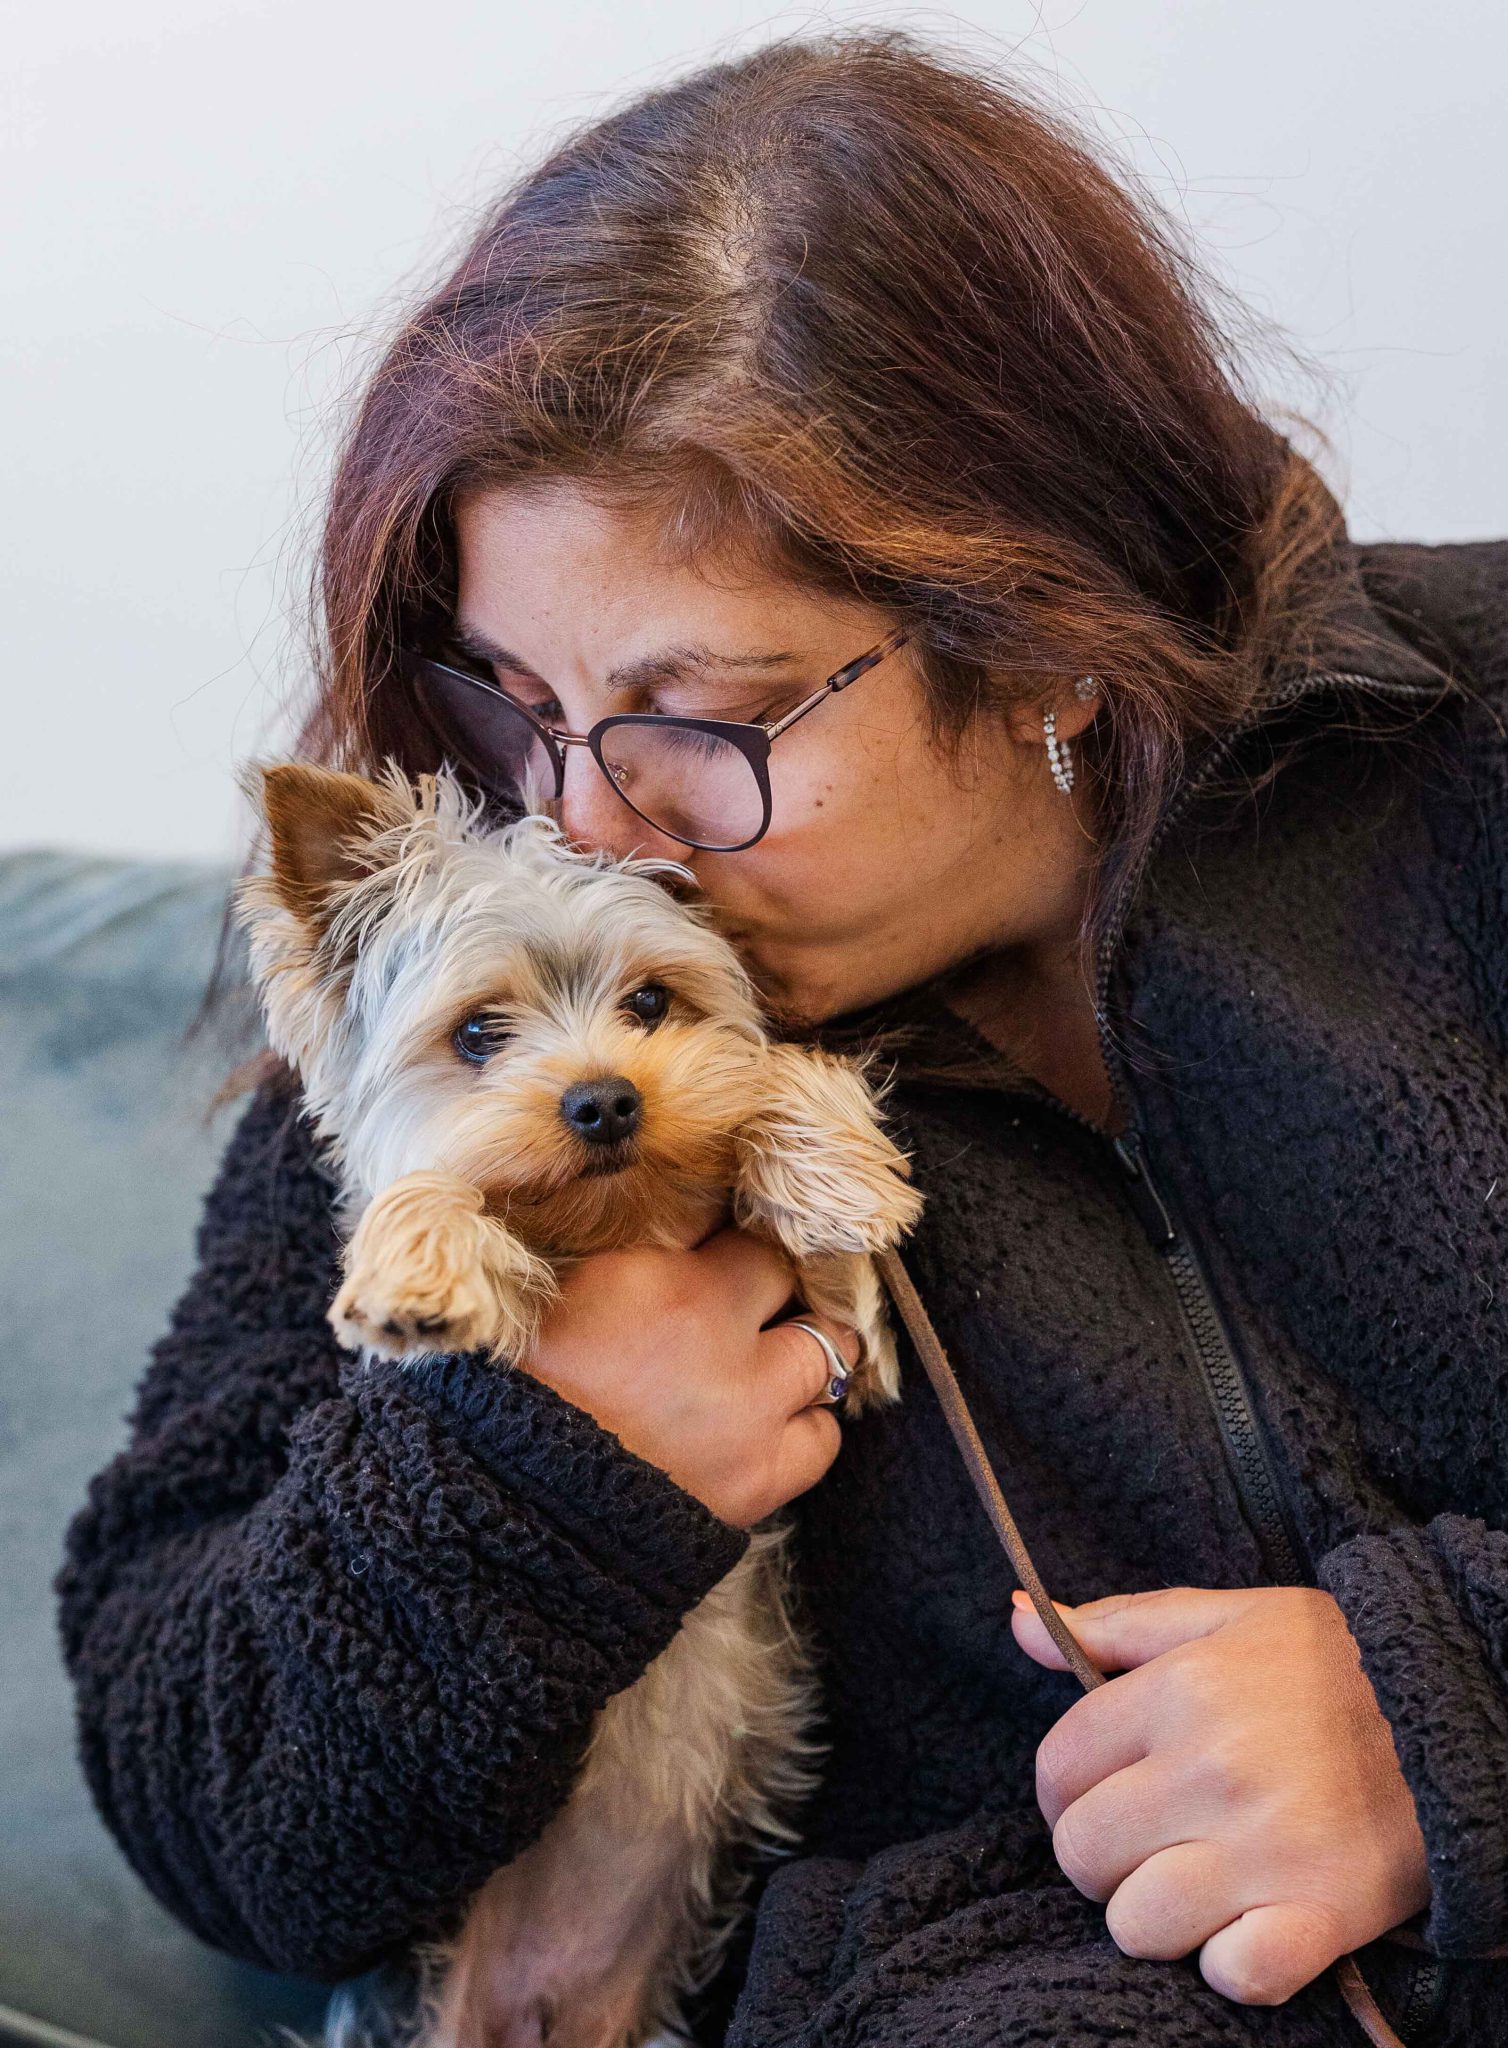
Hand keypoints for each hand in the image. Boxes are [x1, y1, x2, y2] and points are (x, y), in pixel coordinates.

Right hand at [517, 1226, 855, 1529]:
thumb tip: (699, 1217)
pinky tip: (773, 1420)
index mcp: (677, 1290)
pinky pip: (821, 1439)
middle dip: (781, 1292)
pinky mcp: (758, 1482)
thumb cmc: (524, 1383)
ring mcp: (752, 1420)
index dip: (742, 1246)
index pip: (756, 1242)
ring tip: (771, 1358)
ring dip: (804, 1351)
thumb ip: (648, 1248)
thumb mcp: (576, 1284)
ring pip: (826, 1357)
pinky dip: (806, 1423)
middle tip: (756, 1302)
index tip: (729, 1253)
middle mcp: (728, 1349)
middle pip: (798, 1289)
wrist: (511, 1498)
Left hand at [1012, 1584, 1429, 2006]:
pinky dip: (1232, 1964)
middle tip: (1149, 1840)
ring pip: (1137, 1925)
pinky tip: (1250, 1925)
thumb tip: (1020, 1619)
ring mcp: (1265, 1851)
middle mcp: (1212, 1771)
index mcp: (1182, 1691)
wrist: (1457, 1707)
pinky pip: (1232, 1975)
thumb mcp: (1227, 1617)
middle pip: (1082, 1854)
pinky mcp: (1322, 1916)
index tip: (1100, 1792)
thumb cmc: (1334, 1663)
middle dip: (1101, 1855)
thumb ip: (1118, 1623)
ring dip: (1156, 1915)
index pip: (1057, 1766)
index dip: (1066, 1788)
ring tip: (1197, 1882)